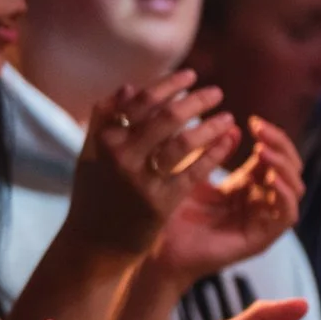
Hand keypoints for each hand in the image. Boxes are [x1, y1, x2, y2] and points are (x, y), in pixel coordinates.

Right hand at [64, 71, 237, 256]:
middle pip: (166, 117)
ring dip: (211, 126)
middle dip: (196, 100)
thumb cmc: (95, 195)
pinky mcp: (160, 203)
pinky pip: (195, 172)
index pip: (139, 101)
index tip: (191, 75)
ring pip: (184, 142)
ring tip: (227, 118)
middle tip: (216, 92)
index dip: (167, 84)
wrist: (93, 244)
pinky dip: (215, 153)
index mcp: (102, 140)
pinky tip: (228, 142)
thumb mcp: (92, 155)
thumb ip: (106, 120)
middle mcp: (120, 156)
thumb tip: (129, 86)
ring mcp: (140, 180)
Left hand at [152, 116, 302, 281]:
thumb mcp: (190, 175)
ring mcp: (262, 220)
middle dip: (279, 145)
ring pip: (293, 188)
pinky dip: (284, 195)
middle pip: (288, 167)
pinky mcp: (262, 239)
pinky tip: (270, 179)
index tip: (252, 120)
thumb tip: (232, 126)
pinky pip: (286, 215)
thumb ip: (210, 153)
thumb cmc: (169, 213)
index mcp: (244, 184)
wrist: (157, 251)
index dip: (269, 137)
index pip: (272, 155)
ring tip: (264, 152)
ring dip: (283, 166)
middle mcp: (258, 200)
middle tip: (261, 130)